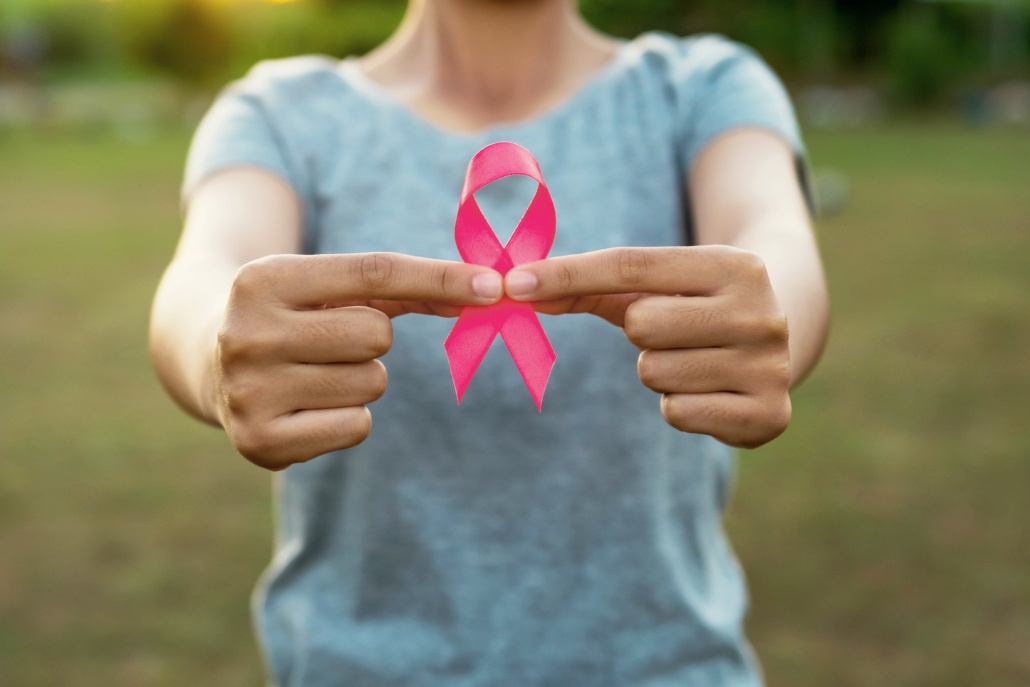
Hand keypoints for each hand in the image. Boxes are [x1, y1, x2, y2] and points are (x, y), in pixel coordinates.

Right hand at [216, 252, 502, 469]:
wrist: (206, 356)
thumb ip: (405, 286)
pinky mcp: (258, 441)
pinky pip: (357, 427)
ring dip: (360, 380)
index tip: (493, 288)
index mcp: (264, 278)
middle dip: (371, 341)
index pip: (374, 273)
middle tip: (330, 343)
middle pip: (376, 336)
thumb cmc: (295, 314)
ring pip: (371, 384)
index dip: (440, 279)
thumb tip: (488, 292)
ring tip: (315, 373)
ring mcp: (248, 390)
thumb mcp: (330, 286)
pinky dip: (348, 418)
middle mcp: (248, 333)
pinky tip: (309, 406)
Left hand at [505, 246, 791, 447]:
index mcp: (734, 265)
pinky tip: (707, 392)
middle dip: (640, 334)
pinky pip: (676, 412)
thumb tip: (516, 288)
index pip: (632, 265)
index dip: (567, 273)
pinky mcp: (769, 415)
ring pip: (654, 373)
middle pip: (642, 325)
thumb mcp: (657, 286)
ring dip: (658, 372)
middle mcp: (760, 312)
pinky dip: (677, 406)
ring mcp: (769, 366)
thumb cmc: (696, 307)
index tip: (514, 283)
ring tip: (692, 361)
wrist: (782, 345)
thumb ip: (588, 285)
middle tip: (672, 335)